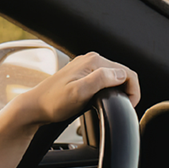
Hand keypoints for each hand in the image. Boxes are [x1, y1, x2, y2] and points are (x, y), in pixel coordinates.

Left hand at [12, 51, 139, 126]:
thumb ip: (101, 80)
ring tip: (114, 104)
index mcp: (93, 61)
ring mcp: (85, 67)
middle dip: (127, 90)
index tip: (129, 105)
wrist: (35, 107)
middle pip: (122, 73)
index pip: (127, 72)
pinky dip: (108, 90)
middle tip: (123, 106)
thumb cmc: (53, 102)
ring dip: (119, 90)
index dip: (133, 90)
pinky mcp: (81, 75)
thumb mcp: (79, 92)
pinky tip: (102, 100)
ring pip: (113, 77)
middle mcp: (90, 60)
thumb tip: (120, 74)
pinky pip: (103, 80)